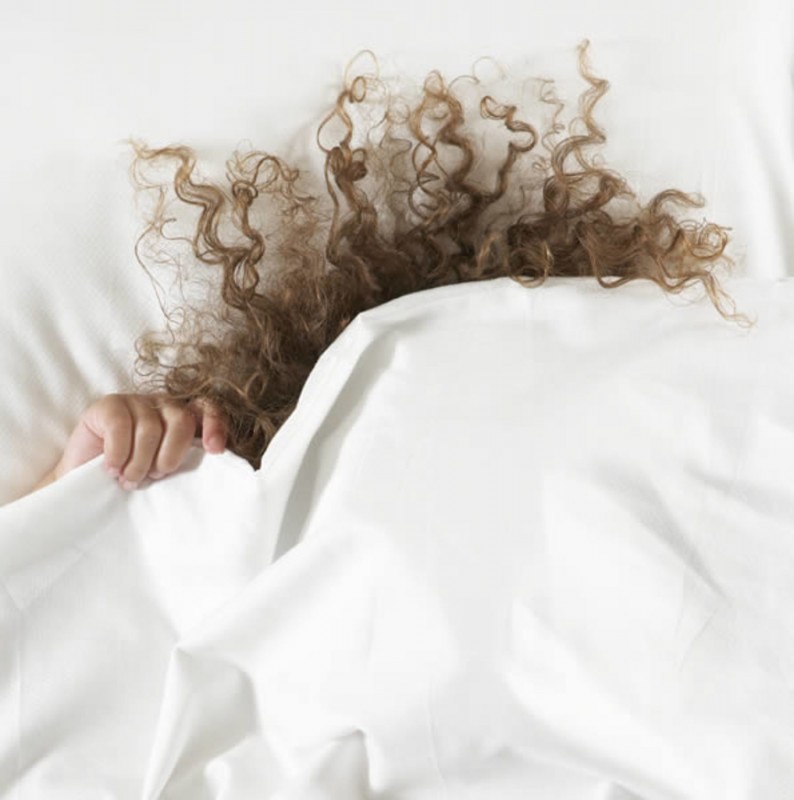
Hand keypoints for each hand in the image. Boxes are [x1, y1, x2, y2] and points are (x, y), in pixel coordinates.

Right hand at [50, 393, 227, 490]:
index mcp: (182, 419)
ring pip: (150, 429)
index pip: (208, 411)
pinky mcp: (109, 404)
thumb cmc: (129, 476)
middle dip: (169, 456)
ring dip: (139, 462)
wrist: (83, 480)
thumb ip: (181, 461)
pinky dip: (118, 453)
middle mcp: (162, 405)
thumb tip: (206, 464)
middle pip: (181, 422)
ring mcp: (136, 401)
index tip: (214, 450)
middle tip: (153, 475)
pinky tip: (111, 466)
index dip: (215, 426)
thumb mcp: (161, 470)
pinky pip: (121, 426)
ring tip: (128, 478)